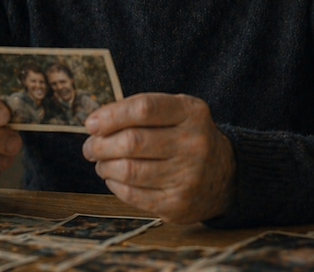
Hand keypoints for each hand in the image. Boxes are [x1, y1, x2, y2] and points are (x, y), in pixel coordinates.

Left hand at [82, 93, 235, 223]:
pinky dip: (115, 185)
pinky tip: (115, 178)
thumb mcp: (178, 112)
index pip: (144, 108)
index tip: (91, 123)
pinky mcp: (177, 204)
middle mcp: (194, 143)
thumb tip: (97, 123)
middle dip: (101, 144)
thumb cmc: (187, 137)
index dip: (111, 115)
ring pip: (128, 170)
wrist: (223, 175)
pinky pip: (132, 194)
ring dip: (105, 166)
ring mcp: (187, 176)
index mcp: (192, 113)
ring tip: (102, 162)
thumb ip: (143, 110)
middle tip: (90, 146)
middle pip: (132, 142)